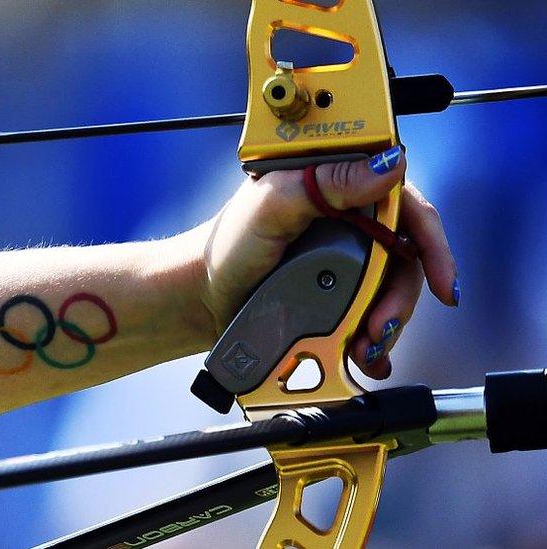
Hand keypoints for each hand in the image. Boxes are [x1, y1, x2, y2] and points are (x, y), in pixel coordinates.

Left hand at [189, 147, 457, 378]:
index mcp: (337, 186)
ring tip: (365, 348)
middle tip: (381, 327)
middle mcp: (350, 220)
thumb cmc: (227, 245)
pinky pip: (369, 314)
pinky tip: (363, 356)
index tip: (442, 282)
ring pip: (390, 291)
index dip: (431, 242)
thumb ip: (325, 182)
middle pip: (405, 257)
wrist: (202, 297)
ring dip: (386, 323)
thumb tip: (386, 164)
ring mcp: (346, 260)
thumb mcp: (271, 205)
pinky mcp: (338, 294)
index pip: (404, 204)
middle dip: (401, 297)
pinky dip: (371, 339)